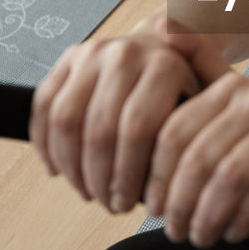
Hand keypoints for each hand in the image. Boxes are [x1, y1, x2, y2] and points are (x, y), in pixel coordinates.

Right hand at [29, 17, 205, 212]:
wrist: (163, 45)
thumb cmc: (185, 88)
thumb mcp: (204, 106)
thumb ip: (193, 138)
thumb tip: (166, 190)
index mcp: (165, 66)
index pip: (138, 130)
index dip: (128, 176)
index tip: (129, 205)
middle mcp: (126, 54)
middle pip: (99, 129)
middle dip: (99, 179)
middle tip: (108, 204)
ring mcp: (93, 52)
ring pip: (66, 119)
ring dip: (71, 166)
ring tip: (86, 191)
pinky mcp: (69, 56)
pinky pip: (44, 104)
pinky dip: (45, 143)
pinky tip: (57, 170)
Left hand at [144, 21, 248, 246]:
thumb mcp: (238, 99)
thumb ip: (197, 99)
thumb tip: (153, 107)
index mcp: (226, 88)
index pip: (174, 131)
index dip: (156, 174)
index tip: (151, 206)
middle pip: (199, 157)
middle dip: (179, 202)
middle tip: (174, 230)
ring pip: (230, 175)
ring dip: (209, 215)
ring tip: (201, 236)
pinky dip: (244, 216)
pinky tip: (235, 231)